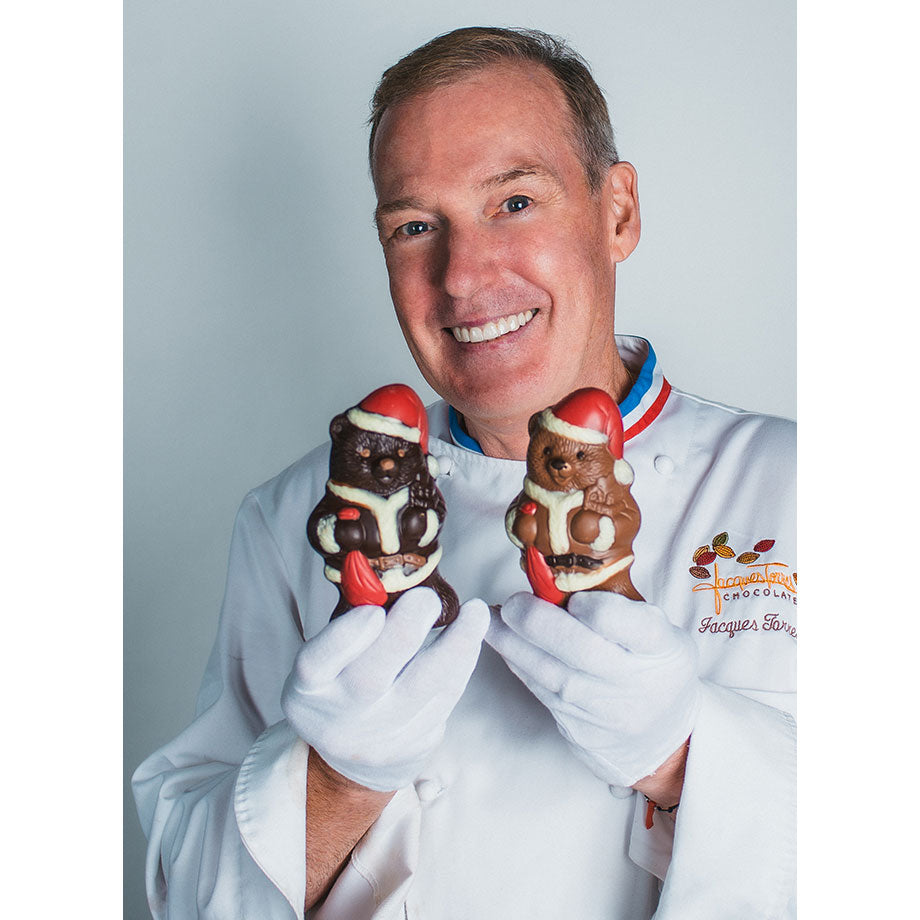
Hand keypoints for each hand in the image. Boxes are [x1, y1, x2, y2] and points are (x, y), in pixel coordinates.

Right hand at [281, 587, 488, 791]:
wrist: (351, 748)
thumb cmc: (342, 682)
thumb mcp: (330, 654)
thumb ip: (353, 620)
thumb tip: (391, 576)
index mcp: (308, 687)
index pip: (316, 664)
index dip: (345, 637)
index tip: (373, 610)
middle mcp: (338, 718)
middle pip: (369, 680)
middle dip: (403, 633)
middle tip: (427, 599)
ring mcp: (376, 738)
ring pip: (419, 691)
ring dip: (455, 646)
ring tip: (475, 612)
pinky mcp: (411, 747)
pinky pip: (443, 702)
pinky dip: (462, 665)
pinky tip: (472, 638)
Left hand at [486, 590, 700, 788]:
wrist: (657, 736)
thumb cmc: (652, 666)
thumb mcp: (657, 631)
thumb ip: (621, 607)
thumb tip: (556, 578)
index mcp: (663, 648)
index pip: (635, 627)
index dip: (600, 610)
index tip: (577, 599)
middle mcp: (636, 682)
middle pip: (583, 651)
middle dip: (538, 622)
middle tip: (513, 602)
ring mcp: (606, 711)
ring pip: (551, 675)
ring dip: (513, 643)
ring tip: (491, 618)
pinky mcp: (578, 728)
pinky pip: (540, 691)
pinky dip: (517, 662)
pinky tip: (502, 641)